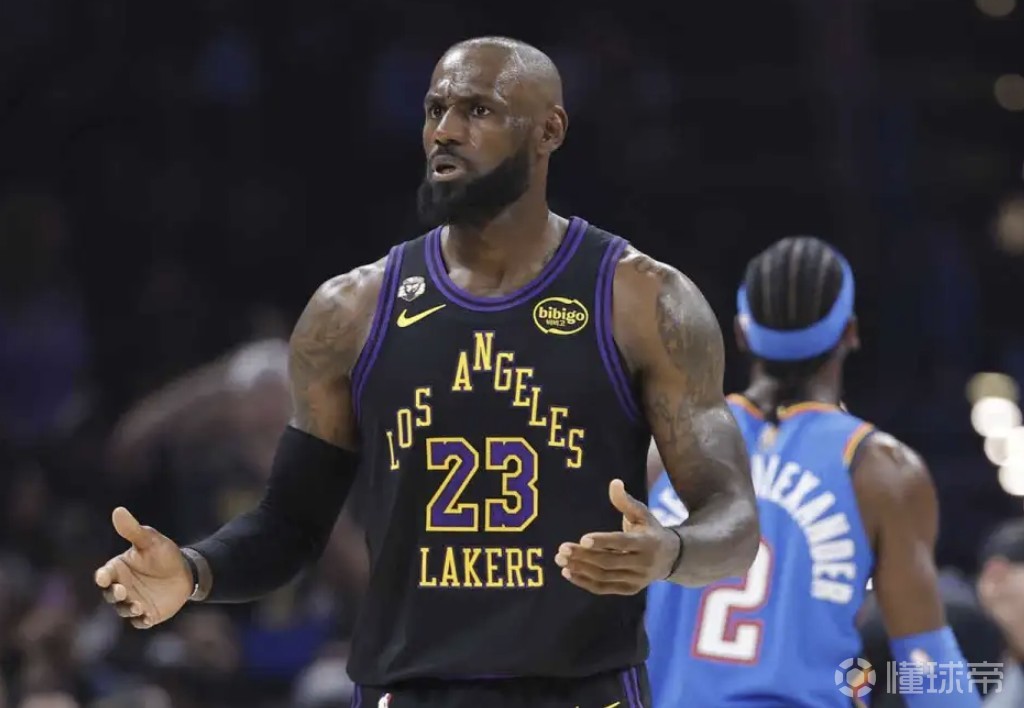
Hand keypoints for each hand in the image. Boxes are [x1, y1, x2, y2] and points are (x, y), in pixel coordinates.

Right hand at [94, 507, 192, 628]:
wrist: (186, 571)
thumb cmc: (164, 553)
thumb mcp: (150, 540)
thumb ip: (133, 530)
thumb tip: (118, 511)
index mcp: (118, 569)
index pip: (104, 575)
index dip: (102, 577)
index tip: (104, 577)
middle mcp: (121, 587)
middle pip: (110, 594)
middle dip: (114, 594)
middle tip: (123, 591)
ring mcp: (133, 602)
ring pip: (123, 609)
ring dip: (128, 608)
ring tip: (137, 606)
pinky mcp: (147, 613)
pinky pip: (140, 621)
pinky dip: (141, 621)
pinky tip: (146, 617)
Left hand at [554, 479, 680, 594]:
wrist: (671, 558)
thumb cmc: (650, 529)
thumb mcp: (642, 513)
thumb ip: (625, 501)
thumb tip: (614, 482)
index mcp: (647, 542)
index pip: (622, 542)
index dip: (602, 541)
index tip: (582, 538)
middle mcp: (643, 564)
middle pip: (609, 561)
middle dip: (584, 556)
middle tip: (562, 549)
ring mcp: (637, 579)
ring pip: (604, 577)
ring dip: (580, 569)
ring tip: (560, 559)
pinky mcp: (629, 589)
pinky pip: (604, 588)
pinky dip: (584, 582)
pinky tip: (568, 572)